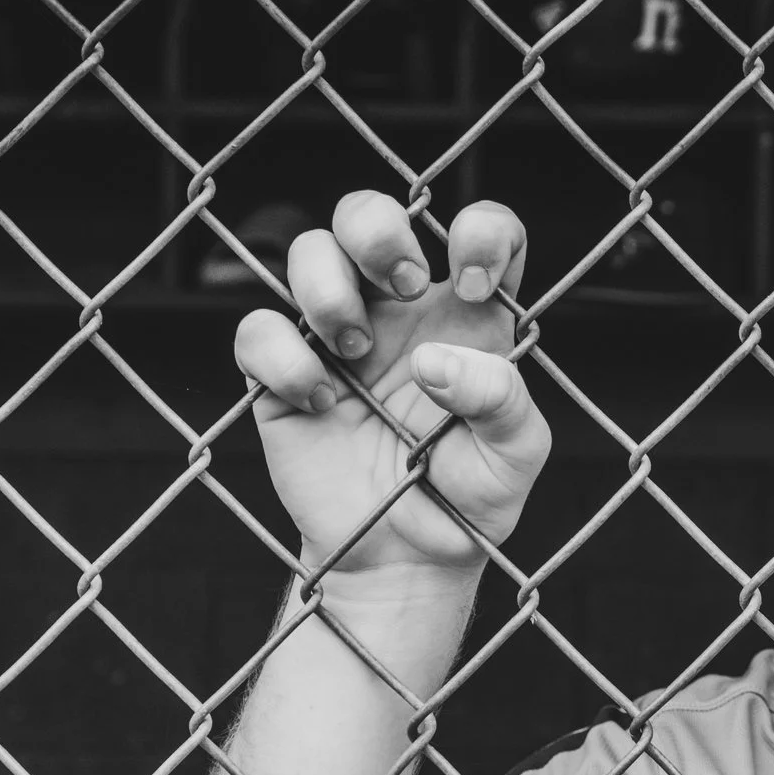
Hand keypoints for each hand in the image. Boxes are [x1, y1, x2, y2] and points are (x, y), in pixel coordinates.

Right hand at [234, 192, 549, 577]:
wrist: (404, 561)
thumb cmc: (469, 500)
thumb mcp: (515, 458)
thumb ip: (501, 402)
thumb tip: (435, 362)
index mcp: (467, 317)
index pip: (481, 231)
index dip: (481, 230)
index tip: (475, 283)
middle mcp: (398, 313)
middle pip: (368, 213)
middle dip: (376, 230)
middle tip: (402, 287)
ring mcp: (335, 338)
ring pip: (306, 251)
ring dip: (327, 287)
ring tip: (355, 349)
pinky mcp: (280, 377)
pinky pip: (257, 329)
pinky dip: (281, 355)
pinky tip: (317, 399)